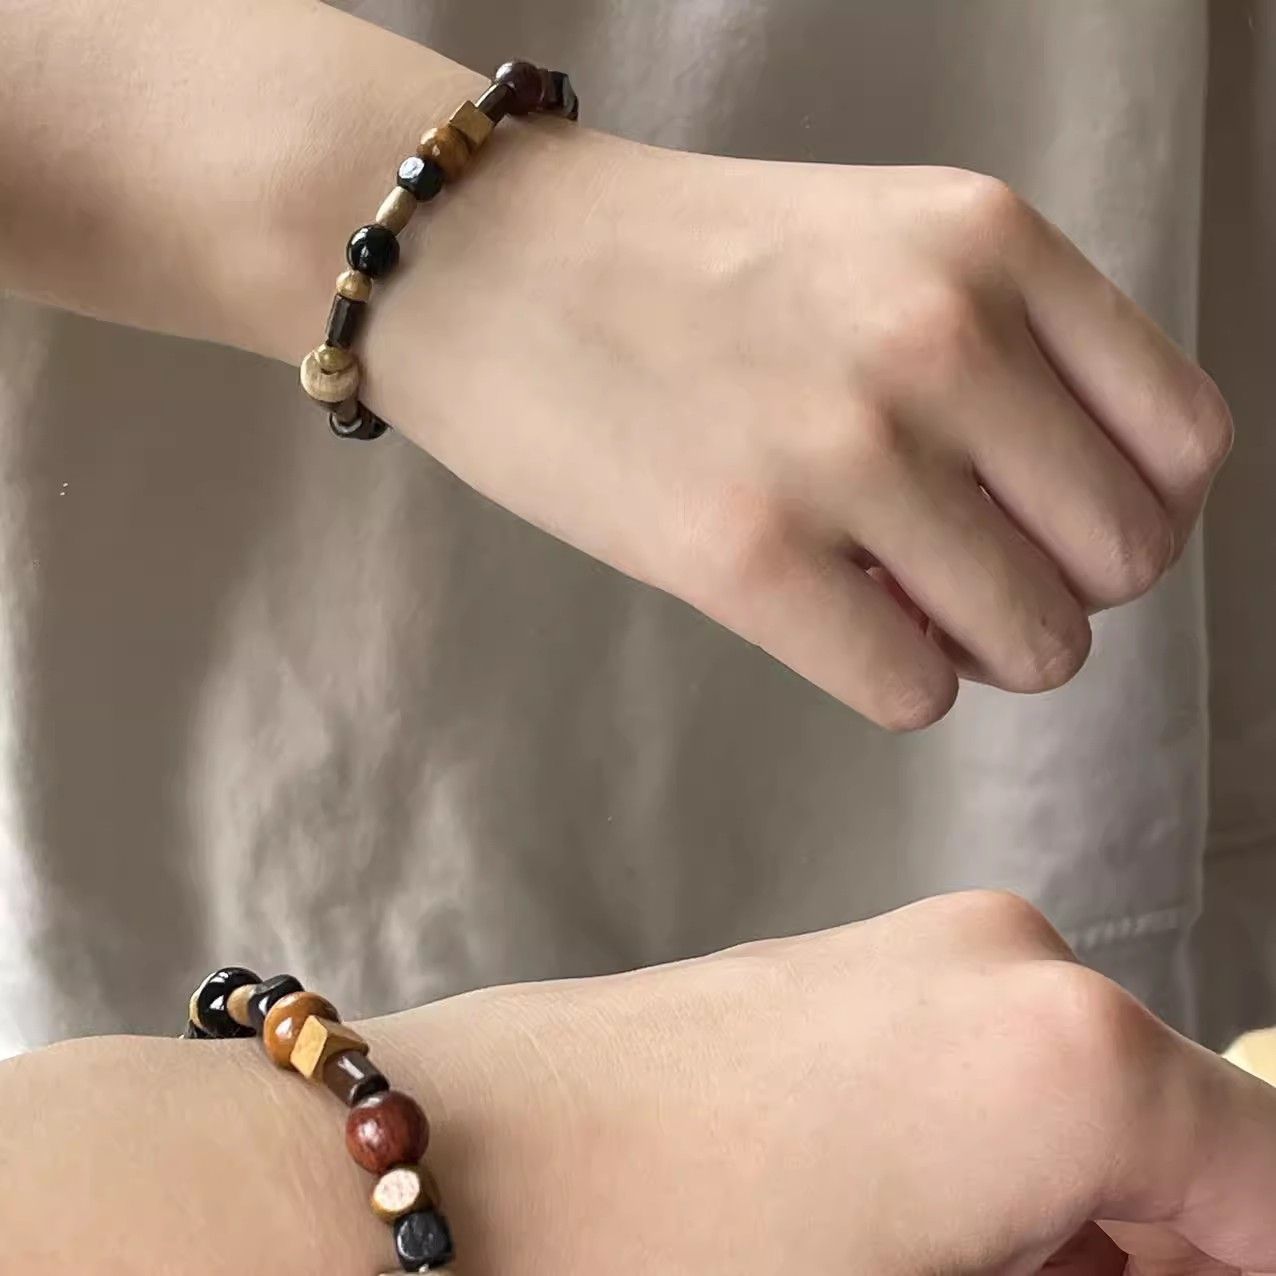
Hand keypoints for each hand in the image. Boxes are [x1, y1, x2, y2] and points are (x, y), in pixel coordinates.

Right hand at [361, 140, 1231, 728]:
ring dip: (978, 649)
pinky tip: (828, 623)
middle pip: (1125, 560)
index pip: (1187, 444)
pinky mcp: (744, 554)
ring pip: (1034, 646)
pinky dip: (891, 681)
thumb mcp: (882, 240)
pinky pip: (912, 691)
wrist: (486, 259)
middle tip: (962, 576)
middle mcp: (940, 337)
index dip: (1140, 515)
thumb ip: (1009, 347)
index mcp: (992, 244)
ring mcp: (843, 448)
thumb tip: (1078, 517)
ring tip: (893, 602)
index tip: (1058, 532)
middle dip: (1055, 594)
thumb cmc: (681, 263)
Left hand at [414, 890, 1275, 1274]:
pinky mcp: (860, 965)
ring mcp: (927, 949)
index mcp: (1068, 1053)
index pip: (1275, 1186)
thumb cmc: (677, 1264)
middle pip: (1182, 1152)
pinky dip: (1006, 1176)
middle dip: (1162, 1255)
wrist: (463, 1170)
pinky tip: (925, 1242)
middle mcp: (1013, 963)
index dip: (1254, 1271)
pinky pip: (996, 1080)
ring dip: (1080, 1228)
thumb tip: (1146, 1264)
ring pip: (1089, 1118)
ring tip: (962, 1271)